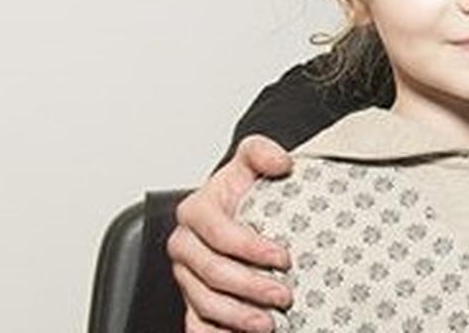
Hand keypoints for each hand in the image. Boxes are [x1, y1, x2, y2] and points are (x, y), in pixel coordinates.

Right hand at [168, 135, 292, 331]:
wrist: (236, 204)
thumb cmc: (243, 186)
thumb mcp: (252, 159)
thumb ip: (262, 152)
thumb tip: (280, 162)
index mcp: (196, 211)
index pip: (220, 233)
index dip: (251, 248)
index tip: (283, 257)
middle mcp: (185, 244)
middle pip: (212, 273)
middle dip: (250, 287)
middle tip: (283, 295)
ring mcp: (186, 274)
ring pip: (203, 302)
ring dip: (237, 316)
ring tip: (268, 323)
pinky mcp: (191, 296)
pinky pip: (195, 323)